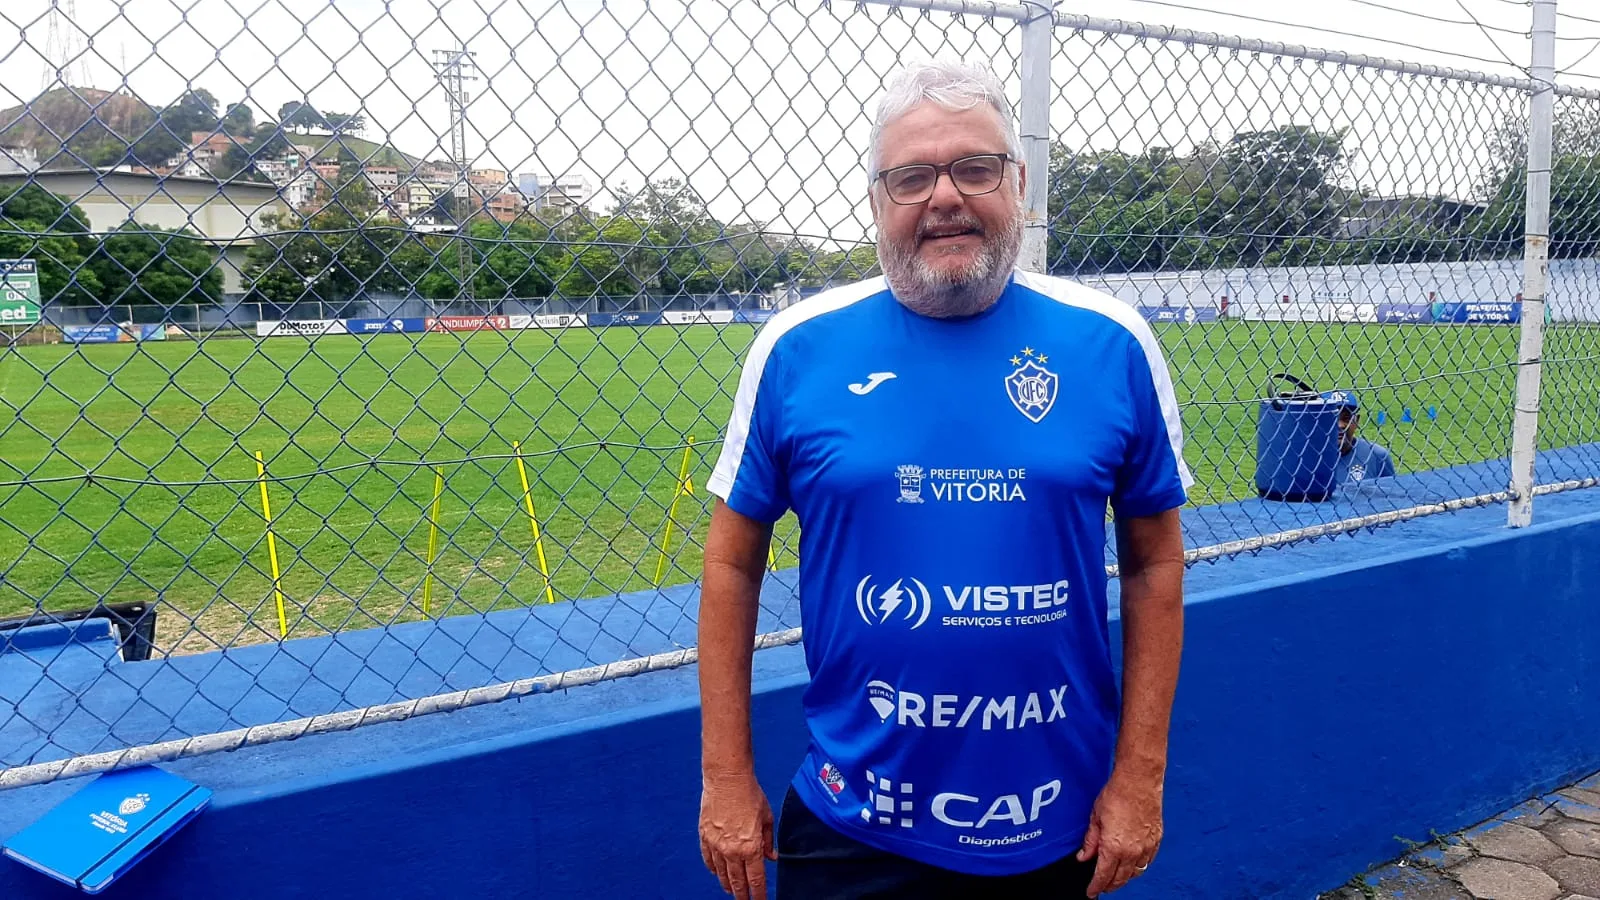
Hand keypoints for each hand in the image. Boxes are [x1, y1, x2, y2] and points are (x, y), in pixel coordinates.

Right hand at [699, 773, 776, 899]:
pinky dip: (713, 869)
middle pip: (737, 882)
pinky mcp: (704, 837)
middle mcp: (732, 851)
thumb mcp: (767, 818)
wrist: (727, 779)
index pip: (756, 880)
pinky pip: (708, 860)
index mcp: (751, 848)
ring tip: (732, 891)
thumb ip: (769, 841)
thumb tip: (771, 857)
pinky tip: (717, 873)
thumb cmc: (750, 794)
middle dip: (743, 895)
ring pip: (722, 874)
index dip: (759, 895)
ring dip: (727, 885)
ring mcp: (716, 845)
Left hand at [1076, 772, 1163, 895]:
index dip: (1096, 887)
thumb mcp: (1095, 818)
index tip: (1092, 893)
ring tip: (1116, 878)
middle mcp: (1132, 852)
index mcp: (1113, 847)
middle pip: (1120, 879)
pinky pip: (1147, 861)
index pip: (1103, 876)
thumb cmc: (1117, 794)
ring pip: (1135, 873)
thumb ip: (1090, 841)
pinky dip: (1139, 866)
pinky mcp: (1156, 840)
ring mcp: (1146, 847)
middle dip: (1110, 885)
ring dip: (1125, 878)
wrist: (1139, 781)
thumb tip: (1084, 856)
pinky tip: (1133, 865)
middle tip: (1102, 887)